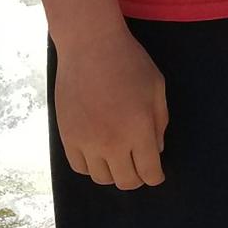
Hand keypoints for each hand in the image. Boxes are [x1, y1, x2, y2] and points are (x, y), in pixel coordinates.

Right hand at [54, 26, 168, 187]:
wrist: (90, 45)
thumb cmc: (129, 62)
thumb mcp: (156, 88)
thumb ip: (160, 122)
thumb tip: (156, 150)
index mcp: (139, 130)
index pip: (150, 173)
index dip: (156, 176)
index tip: (156, 172)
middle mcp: (113, 142)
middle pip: (126, 181)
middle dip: (137, 177)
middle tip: (138, 165)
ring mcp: (87, 142)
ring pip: (101, 178)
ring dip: (113, 173)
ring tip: (118, 157)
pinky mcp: (67, 136)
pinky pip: (79, 167)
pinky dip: (91, 166)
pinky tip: (97, 153)